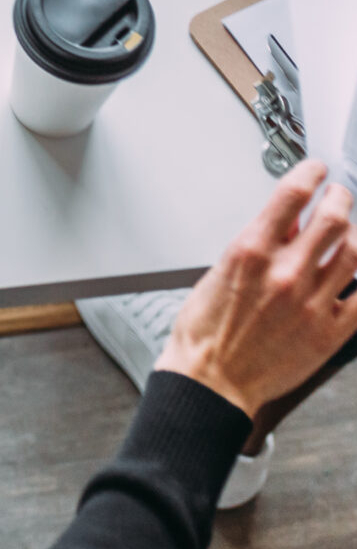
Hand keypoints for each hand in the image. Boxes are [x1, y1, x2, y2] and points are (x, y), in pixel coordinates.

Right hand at [156, 161, 356, 418]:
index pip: (291, 195)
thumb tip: (286, 223)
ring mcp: (312, 303)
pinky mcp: (330, 333)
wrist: (212, 378)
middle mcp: (285, 273)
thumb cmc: (206, 328)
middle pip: (334, 219)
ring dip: (356, 233)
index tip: (317, 169)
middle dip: (341, 198)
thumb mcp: (220, 269)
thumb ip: (258, 243)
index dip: (311, 174)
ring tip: (352, 229)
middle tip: (340, 195)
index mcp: (250, 251)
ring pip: (355, 253)